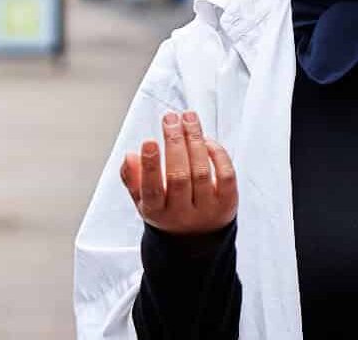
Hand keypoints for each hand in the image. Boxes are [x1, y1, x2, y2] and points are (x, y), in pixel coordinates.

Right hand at [119, 110, 237, 236]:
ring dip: (195, 141)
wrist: (196, 239)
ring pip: (202, 172)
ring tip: (188, 118)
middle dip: (175, 144)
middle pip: (179, 176)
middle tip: (170, 119)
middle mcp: (181, 213)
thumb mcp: (144, 200)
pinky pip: (226, 175)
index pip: (152, 189)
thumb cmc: (167, 211)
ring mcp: (206, 209)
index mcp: (156, 212)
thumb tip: (130, 156)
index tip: (150, 141)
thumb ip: (133, 179)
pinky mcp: (227, 203)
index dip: (150, 166)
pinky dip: (217, 154)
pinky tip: (206, 139)